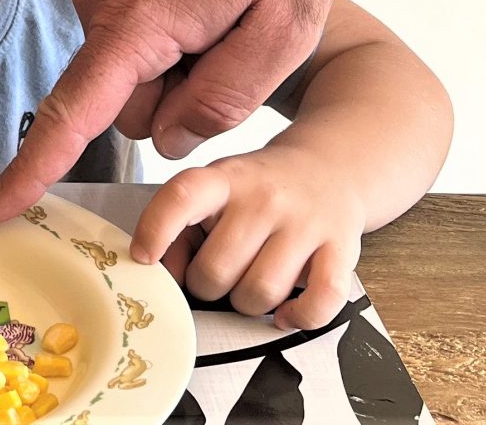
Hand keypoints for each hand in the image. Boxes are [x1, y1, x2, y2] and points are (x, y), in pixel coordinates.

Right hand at [0, 0, 338, 221]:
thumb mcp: (284, 31)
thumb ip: (221, 101)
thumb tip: (167, 135)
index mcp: (137, 17)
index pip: (75, 111)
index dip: (36, 168)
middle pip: (124, 98)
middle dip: (176, 91)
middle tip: (232, 38)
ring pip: (130, 64)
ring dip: (177, 57)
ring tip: (223, 4)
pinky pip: (131, 28)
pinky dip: (169, 27)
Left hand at [138, 144, 365, 329]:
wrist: (329, 167)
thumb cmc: (259, 189)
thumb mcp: (216, 188)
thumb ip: (182, 224)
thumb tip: (160, 271)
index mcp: (225, 177)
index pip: (182, 196)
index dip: (156, 230)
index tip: (142, 256)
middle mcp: (266, 197)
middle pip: (214, 270)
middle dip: (205, 285)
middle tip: (217, 270)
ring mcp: (306, 223)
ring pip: (258, 295)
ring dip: (246, 303)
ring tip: (250, 280)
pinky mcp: (342, 250)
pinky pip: (318, 303)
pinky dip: (298, 318)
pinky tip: (286, 310)